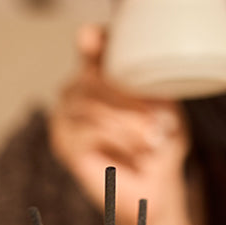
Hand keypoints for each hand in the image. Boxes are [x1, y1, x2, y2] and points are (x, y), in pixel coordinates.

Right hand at [47, 24, 191, 224]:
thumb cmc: (160, 142)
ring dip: (126, 123)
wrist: (155, 187)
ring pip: (88, 105)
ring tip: (151, 139)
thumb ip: (146, 85)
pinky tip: (135, 150)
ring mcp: (65, 115)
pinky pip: (85, 131)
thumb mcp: (162, 106)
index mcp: (102, 73)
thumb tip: (145, 90)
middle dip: (127, 99)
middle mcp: (78, 89)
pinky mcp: (63, 142)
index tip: (91, 38)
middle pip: (90, 78)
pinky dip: (115, 140)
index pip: (91, 45)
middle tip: (156, 121)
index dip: (91, 39)